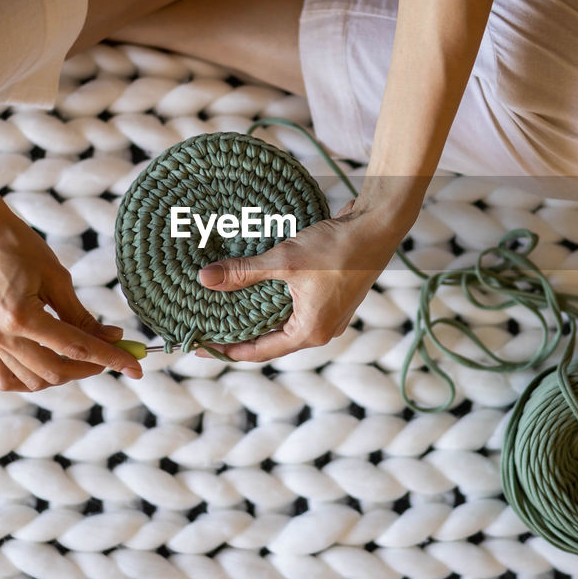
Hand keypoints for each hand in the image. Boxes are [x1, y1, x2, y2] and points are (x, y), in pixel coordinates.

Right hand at [0, 201, 142, 390]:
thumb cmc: (18, 245)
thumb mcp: (56, 277)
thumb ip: (82, 316)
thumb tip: (111, 338)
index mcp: (20, 317)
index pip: (76, 348)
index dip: (110, 359)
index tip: (136, 368)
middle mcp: (0, 336)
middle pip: (56, 371)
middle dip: (91, 366)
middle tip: (113, 352)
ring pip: (34, 381)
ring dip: (64, 374)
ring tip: (83, 356)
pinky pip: (7, 379)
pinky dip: (32, 379)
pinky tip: (50, 365)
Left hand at [195, 196, 410, 360]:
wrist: (377, 227)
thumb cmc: (337, 248)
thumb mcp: (285, 261)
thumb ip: (244, 273)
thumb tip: (206, 279)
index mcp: (311, 331)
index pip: (260, 351)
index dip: (227, 350)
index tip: (200, 347)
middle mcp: (322, 330)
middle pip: (271, 342)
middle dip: (240, 335)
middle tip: (208, 328)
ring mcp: (330, 315)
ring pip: (284, 325)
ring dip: (257, 318)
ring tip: (227, 310)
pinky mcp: (333, 297)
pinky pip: (297, 310)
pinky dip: (274, 304)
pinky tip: (258, 290)